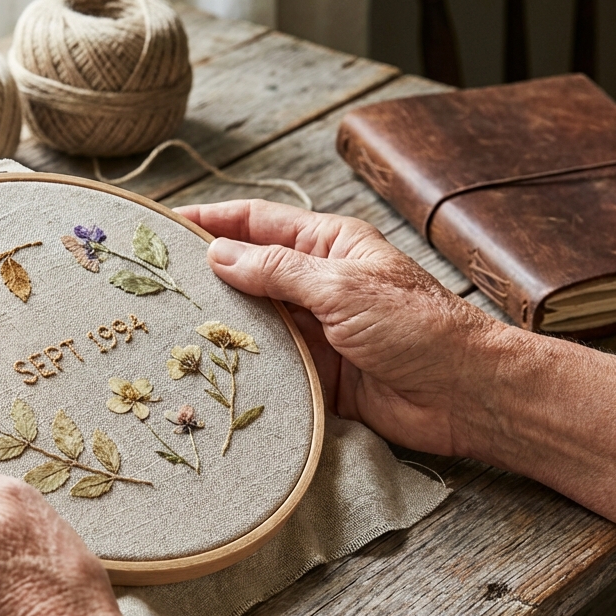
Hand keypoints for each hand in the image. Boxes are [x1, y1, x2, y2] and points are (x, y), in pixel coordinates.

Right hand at [178, 199, 505, 456]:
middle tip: (152, 283)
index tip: (163, 225)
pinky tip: (207, 370)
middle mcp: (317, 283)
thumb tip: (218, 253)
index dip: (209, 221)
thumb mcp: (342, 287)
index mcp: (328, 245)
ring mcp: (315, 329)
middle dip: (204, 276)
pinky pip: (268, 365)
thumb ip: (277, 270)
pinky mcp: (316, 374)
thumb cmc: (418, 328)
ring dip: (219, 325)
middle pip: (247, 272)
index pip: (256, 223)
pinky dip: (241, 366)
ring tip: (166, 327)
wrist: (463, 394)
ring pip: (252, 322)